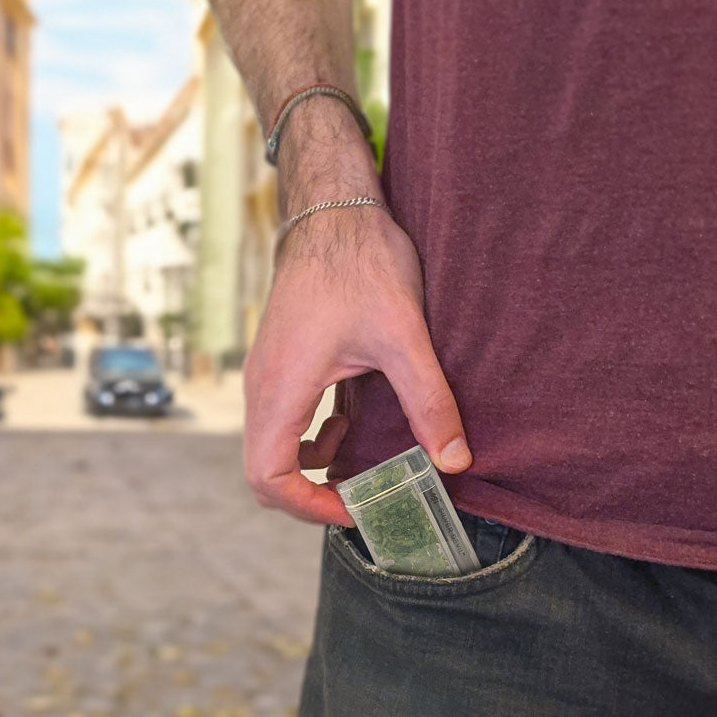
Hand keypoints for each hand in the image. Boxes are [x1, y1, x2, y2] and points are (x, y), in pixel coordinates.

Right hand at [243, 204, 471, 525]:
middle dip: (310, 496)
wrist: (334, 208)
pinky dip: (313, 438)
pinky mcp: (278, 366)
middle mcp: (262, 387)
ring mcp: (265, 376)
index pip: (267, 477)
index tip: (353, 508)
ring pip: (271, 450)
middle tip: (361, 500)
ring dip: (313, 467)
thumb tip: (455, 460)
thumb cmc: (360, 263)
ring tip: (362, 460)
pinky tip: (351, 421)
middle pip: (263, 472)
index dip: (307, 507)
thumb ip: (429, 402)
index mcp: (282, 387)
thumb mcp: (404, 337)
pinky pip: (283, 424)